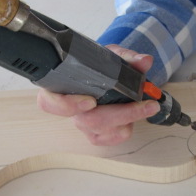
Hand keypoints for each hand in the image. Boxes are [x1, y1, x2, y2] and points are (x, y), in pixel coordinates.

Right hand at [36, 45, 160, 144]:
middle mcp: (69, 109)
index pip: (48, 102)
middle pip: (86, 120)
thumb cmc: (102, 67)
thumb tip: (144, 61)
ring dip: (128, 119)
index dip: (66, 105)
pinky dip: (126, 129)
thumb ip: (127, 57)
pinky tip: (134, 117)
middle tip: (142, 103)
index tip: (90, 101)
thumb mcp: (112, 56)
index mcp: (61, 87)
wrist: (109, 77)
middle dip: (119, 113)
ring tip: (146, 105)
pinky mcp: (96, 135)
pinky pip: (110, 139)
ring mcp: (82, 124)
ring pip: (102, 130)